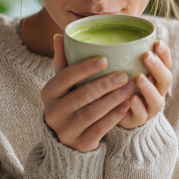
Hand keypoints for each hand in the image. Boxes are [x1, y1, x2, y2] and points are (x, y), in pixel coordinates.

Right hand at [41, 34, 135, 152]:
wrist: (67, 138)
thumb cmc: (69, 101)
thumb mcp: (63, 83)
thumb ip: (63, 61)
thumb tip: (60, 35)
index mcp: (48, 92)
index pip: (65, 77)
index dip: (84, 68)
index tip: (105, 59)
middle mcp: (53, 112)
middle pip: (80, 96)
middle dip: (103, 84)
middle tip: (123, 75)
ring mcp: (65, 131)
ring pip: (91, 113)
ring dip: (113, 99)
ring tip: (129, 88)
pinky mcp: (79, 144)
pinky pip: (99, 129)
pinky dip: (114, 117)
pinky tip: (127, 105)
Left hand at [118, 40, 172, 128]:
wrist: (117, 112)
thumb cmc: (123, 82)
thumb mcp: (126, 65)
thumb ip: (127, 50)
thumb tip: (120, 20)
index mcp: (157, 76)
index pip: (167, 63)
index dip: (165, 54)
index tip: (157, 42)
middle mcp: (157, 91)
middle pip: (166, 80)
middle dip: (158, 67)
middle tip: (147, 56)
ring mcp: (149, 107)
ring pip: (157, 100)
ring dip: (149, 88)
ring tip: (140, 77)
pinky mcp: (138, 120)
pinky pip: (141, 116)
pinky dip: (138, 107)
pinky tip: (131, 99)